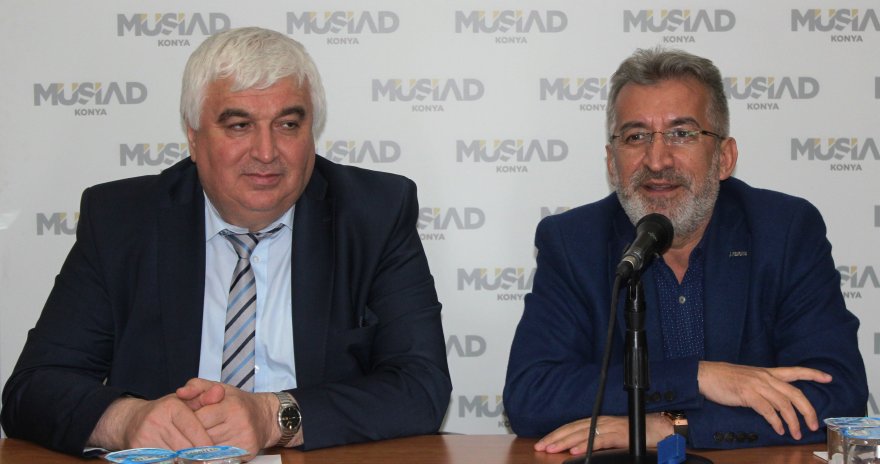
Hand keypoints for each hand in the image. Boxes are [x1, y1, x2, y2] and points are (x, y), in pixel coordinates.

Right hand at [88, 395, 212, 450]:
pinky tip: (179, 461)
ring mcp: (145, 436)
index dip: (206, 443)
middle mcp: (156, 420)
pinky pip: (162, 461)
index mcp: (171, 406)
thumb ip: (204, 398)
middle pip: (185, 446)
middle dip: (197, 454)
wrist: (132, 421)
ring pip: (174, 456)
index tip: (215, 451)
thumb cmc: (165, 412)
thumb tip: (219, 392)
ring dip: (185, 460)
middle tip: (207, 459)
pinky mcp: (137, 450)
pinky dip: (173, 462)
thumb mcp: (184, 401)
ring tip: (195, 459)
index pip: (194, 429)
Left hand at [176, 378, 278, 459]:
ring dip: (200, 447)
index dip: (189, 420)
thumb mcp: (218, 388)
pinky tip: (207, 449)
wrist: (265, 417)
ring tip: (197, 440)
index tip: (186, 419)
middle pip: (202, 436)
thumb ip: (197, 387)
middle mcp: (239, 424)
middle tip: (189, 432)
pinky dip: (210, 455)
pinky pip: (219, 458)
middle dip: (193, 435)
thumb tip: (180, 392)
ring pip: (209, 450)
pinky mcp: (246, 453)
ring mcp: (243, 441)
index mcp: (231, 406)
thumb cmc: (238, 402)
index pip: (198, 419)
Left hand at [534, 414, 672, 454]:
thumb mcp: (615, 437)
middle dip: (555, 438)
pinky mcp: (622, 436)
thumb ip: (599, 441)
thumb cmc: (641, 433)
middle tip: (540, 447)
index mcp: (600, 422)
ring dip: (565, 442)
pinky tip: (575, 451)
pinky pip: (601, 441)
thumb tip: (580, 450)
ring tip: (551, 449)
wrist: (664, 428)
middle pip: (573, 429)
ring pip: (583, 434)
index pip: (573, 427)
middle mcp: (603, 422)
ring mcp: (612, 428)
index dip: (557, 434)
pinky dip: (587, 445)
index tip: (543, 443)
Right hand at [697, 361, 831, 438]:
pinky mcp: (748, 395)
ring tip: (795, 434)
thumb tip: (774, 400)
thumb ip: (763, 385)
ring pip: (784, 405)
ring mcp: (757, 385)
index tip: (829, 378)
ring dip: (793, 422)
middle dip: (808, 411)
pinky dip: (776, 422)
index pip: (795, 371)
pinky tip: (779, 429)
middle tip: (813, 425)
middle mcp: (765, 377)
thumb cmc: (724, 377)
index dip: (813, 374)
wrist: (705, 375)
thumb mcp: (748, 377)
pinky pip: (768, 411)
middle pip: (795, 394)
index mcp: (767, 372)